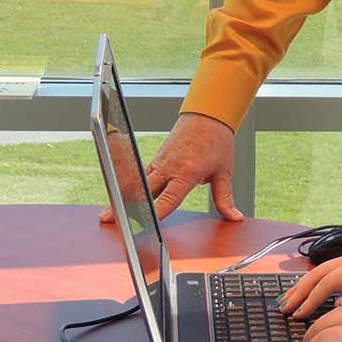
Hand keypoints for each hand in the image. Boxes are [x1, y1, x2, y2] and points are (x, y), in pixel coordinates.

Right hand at [99, 112, 243, 222]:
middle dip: (127, 206)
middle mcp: (169, 167)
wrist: (208, 115)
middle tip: (110, 221)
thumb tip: (234, 217)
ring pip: (138, 183)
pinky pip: (141, 176)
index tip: (145, 226)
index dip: (156, 213)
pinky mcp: (156, 160)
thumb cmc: (217, 141)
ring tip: (107, 214)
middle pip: (144, 191)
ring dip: (123, 197)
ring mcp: (160, 162)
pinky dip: (130, 187)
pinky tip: (119, 197)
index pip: (168, 198)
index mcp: (186, 172)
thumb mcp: (224, 172)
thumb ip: (225, 198)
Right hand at [279, 250, 341, 319]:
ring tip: (288, 301)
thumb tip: (335, 306)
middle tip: (284, 308)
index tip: (298, 315)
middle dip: (300, 290)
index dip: (311, 298)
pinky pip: (329, 273)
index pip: (327, 281)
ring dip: (304, 286)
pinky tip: (307, 294)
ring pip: (321, 271)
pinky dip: (315, 283)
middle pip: (318, 273)